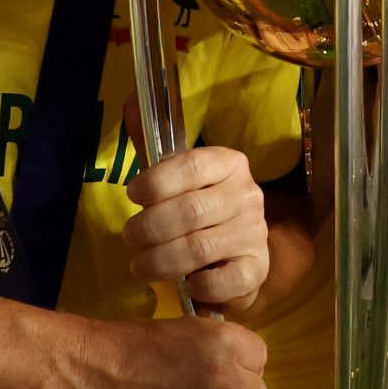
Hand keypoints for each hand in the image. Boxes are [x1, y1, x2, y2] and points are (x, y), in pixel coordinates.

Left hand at [124, 145, 270, 312]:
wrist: (236, 251)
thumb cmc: (198, 208)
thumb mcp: (177, 176)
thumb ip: (152, 145)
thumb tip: (132, 101)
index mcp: (229, 164)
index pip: (193, 165)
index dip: (157, 181)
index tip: (132, 195)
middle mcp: (248, 195)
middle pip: (190, 211)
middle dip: (149, 228)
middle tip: (130, 238)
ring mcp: (255, 234)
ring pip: (199, 247)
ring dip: (160, 260)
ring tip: (140, 265)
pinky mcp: (257, 269)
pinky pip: (226, 281)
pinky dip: (199, 286)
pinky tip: (184, 284)